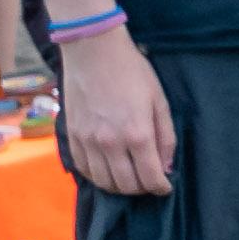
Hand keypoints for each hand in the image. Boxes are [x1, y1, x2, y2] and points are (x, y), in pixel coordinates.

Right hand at [59, 26, 178, 196]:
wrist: (93, 50)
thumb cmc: (132, 72)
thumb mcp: (159, 102)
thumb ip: (165, 138)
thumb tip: (166, 167)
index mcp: (137, 134)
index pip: (150, 178)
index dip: (160, 187)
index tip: (164, 187)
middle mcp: (110, 143)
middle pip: (126, 185)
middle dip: (141, 189)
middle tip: (147, 182)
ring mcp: (87, 140)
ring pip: (103, 181)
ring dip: (119, 186)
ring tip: (128, 178)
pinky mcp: (71, 135)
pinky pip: (83, 168)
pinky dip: (96, 175)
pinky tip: (106, 169)